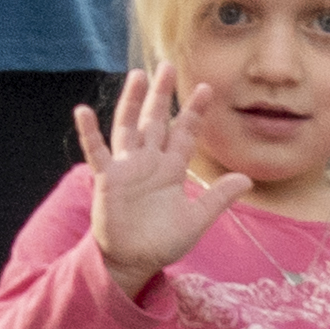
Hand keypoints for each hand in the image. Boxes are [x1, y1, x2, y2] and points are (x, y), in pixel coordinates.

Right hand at [72, 66, 224, 289]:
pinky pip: (97, 152)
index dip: (194, 111)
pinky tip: (82, 111)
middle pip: (156, 120)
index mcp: (171, 168)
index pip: (184, 133)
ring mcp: (126, 167)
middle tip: (168, 66)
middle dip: (162, 95)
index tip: (206, 88)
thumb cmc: (163, 240)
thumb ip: (218, 198)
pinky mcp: (108, 179)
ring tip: (136, 76)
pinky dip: (89, 132)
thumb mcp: (196, 219)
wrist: (134, 261)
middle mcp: (149, 161)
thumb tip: (247, 179)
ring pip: (129, 126)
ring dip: (132, 102)